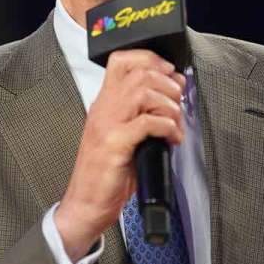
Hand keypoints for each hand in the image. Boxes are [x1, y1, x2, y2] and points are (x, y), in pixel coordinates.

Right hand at [54, 50, 184, 259]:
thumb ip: (141, 116)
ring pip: (144, 92)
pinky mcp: (115, 144)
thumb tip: (173, 103)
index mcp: (104, 103)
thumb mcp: (123, 137)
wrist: (85, 204)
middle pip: (139, 72)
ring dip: (169, 105)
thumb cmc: (105, 175)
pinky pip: (147, 122)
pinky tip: (172, 139)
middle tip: (178, 102)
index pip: (121, 61)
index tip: (169, 74)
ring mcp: (108, 125)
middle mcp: (104, 109)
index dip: (150, 59)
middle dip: (168, 84)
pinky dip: (167, 127)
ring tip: (175, 123)